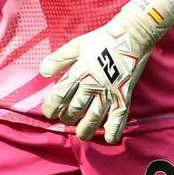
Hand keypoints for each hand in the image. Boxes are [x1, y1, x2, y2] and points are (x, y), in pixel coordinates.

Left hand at [39, 0, 173, 143]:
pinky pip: (119, 118)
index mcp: (79, 72)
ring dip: (85, 129)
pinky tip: (109, 138)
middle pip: (75, 109)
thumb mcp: (76, 45)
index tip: (48, 113)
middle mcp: (92, 85)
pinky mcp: (124, 96)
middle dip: (67, 118)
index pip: (60, 95)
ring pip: (93, 118)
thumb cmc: (102, 39)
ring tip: (81, 133)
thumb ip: (59, 59)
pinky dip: (114, 130)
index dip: (51, 107)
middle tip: (65, 119)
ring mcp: (109, 92)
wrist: (131, 36)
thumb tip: (43, 72)